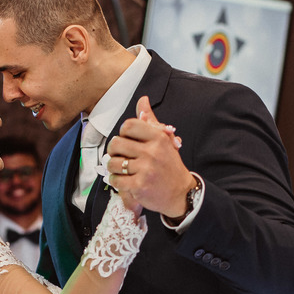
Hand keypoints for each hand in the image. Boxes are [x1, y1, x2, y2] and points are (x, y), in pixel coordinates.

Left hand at [106, 97, 192, 217]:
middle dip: (114, 151)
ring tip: (123, 170)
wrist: (181, 193)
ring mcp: (145, 170)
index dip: (123, 133)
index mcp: (158, 138)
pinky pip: (115, 180)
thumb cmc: (170, 166)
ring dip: (114, 168)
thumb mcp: (164, 140)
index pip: (128, 125)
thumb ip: (150, 121)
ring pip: (113, 163)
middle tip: (120, 156)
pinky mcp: (139, 186)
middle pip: (116, 143)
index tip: (127, 141)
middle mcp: (152, 152)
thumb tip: (143, 100)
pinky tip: (124, 181)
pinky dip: (116, 181)